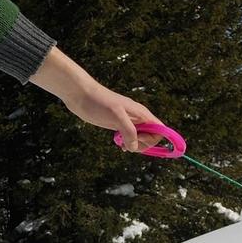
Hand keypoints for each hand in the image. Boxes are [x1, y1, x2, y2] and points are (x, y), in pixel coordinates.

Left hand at [32, 47, 161, 152]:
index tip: (140, 141)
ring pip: (141, 139)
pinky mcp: (118, 125)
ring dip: (135, 146)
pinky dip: (127, 144)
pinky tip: (119, 145)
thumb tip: (134, 147)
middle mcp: (138, 118)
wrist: (81, 95)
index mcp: (142, 113)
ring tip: (122, 145)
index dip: (155, 139)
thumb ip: (129, 131)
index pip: (160, 130)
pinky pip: (130, 138)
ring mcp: (128, 122)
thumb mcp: (116, 116)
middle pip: (152, 137)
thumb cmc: (99, 102)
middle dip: (143, 145)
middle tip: (128, 144)